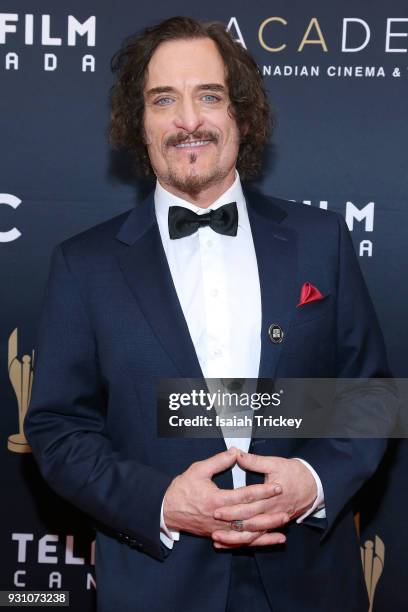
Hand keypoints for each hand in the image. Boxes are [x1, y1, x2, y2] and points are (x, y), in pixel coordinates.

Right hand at [163, 448, 283, 538]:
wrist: (168, 510)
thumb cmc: (182, 488)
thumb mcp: (198, 470)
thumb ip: (218, 461)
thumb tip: (235, 451)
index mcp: (217, 500)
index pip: (245, 496)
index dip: (262, 491)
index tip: (277, 486)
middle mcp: (220, 518)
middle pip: (250, 517)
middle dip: (269, 511)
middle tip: (286, 505)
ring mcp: (221, 529)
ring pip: (248, 532)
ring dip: (267, 528)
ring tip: (283, 523)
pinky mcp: (220, 535)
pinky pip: (242, 541)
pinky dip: (259, 541)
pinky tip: (273, 539)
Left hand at [211, 453, 316, 547]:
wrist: (314, 485)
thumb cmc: (294, 472)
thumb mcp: (275, 463)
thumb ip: (254, 461)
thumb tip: (236, 454)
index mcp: (271, 496)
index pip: (248, 504)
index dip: (232, 507)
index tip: (216, 508)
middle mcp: (272, 511)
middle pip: (248, 521)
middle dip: (230, 523)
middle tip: (212, 524)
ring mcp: (273, 520)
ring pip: (252, 534)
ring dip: (235, 539)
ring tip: (218, 540)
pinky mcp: (274, 525)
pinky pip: (258, 537)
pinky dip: (245, 542)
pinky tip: (231, 545)